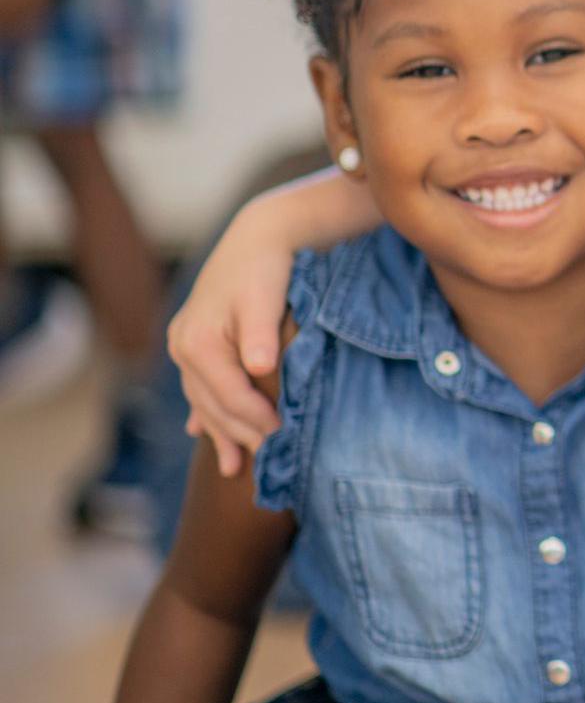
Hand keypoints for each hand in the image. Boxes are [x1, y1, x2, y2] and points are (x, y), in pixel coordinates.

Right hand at [166, 211, 296, 476]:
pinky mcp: (194, 343)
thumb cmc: (266, 267)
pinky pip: (199, 388)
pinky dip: (205, 413)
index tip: (283, 439)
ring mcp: (184, 346)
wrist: (258, 236)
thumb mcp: (265, 298)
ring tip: (235, 466)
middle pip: (213, 403)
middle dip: (240, 434)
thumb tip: (260, 368)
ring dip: (219, 433)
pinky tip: (202, 433)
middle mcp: (183, 347)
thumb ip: (261, 335)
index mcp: (198, 341)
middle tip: (271, 460)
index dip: (256, 420)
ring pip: (203, 400)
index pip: (228, 395)